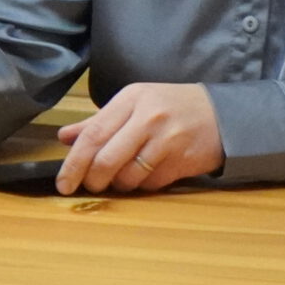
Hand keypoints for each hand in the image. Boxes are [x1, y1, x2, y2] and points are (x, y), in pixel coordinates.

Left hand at [53, 83, 223, 195]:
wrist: (221, 114)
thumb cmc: (170, 107)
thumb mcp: (134, 103)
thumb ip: (98, 121)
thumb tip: (64, 137)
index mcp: (130, 99)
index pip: (92, 134)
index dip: (73, 162)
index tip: (63, 183)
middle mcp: (147, 117)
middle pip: (106, 159)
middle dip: (93, 179)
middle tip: (90, 185)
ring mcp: (166, 140)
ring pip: (127, 176)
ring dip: (120, 184)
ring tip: (124, 175)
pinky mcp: (181, 161)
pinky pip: (150, 183)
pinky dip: (143, 185)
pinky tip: (148, 173)